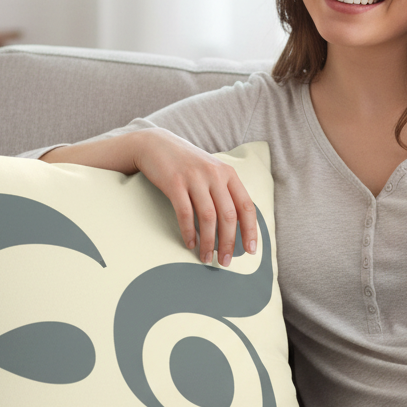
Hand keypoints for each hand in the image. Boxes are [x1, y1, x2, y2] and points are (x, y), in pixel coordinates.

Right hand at [42, 129, 258, 266]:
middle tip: (225, 262)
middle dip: (229, 243)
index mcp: (228, 174)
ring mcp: (194, 178)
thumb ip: (224, 192)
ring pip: (208, 218)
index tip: (250, 251)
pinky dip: (188, 232)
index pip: (246, 206)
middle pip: (228, 216)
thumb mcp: (210, 171)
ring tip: (206, 258)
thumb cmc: (186, 164)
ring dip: (209, 242)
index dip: (250, 230)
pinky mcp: (175, 183)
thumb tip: (236, 225)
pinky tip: (190, 244)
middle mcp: (215, 174)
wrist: (155, 144)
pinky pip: (185, 214)